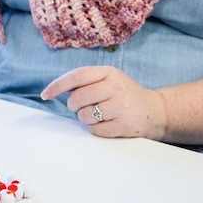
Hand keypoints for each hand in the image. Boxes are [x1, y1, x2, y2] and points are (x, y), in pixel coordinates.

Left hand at [41, 66, 166, 139]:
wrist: (156, 111)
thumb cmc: (124, 95)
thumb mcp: (109, 80)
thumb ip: (85, 82)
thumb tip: (55, 89)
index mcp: (109, 73)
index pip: (76, 77)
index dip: (57, 86)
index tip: (45, 95)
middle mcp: (116, 87)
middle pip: (77, 99)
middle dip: (74, 107)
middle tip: (84, 107)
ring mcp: (122, 106)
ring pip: (84, 116)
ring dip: (87, 119)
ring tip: (101, 115)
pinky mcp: (125, 124)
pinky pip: (96, 130)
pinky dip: (97, 129)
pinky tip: (109, 123)